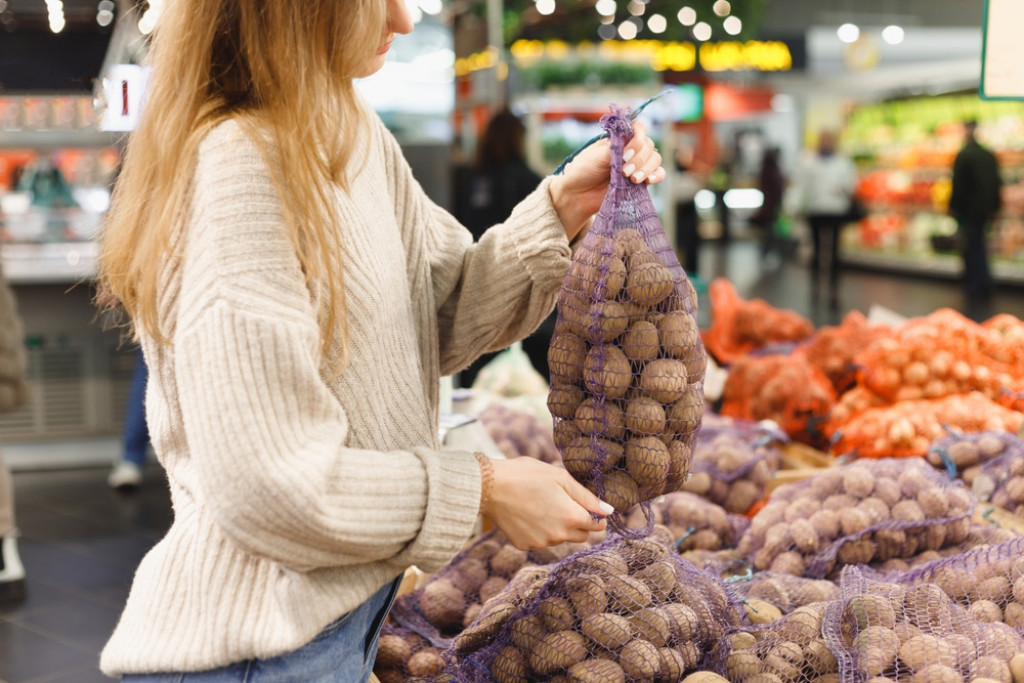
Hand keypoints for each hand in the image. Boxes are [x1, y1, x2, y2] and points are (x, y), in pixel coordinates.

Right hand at [482, 457, 611, 549]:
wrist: (490, 487)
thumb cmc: (526, 475)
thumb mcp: (560, 477)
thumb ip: (587, 497)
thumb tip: (608, 511)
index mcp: (571, 517)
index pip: (598, 525)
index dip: (595, 514)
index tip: (585, 504)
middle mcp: (558, 535)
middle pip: (581, 536)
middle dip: (578, 522)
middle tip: (562, 502)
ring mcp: (540, 543)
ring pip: (560, 538)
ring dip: (558, 526)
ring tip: (541, 504)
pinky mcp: (524, 545)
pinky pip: (540, 540)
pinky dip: (539, 530)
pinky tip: (527, 513)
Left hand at [549, 120, 664, 240]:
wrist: (577, 195)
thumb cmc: (582, 171)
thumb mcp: (596, 156)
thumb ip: (614, 148)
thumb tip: (630, 141)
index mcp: (619, 138)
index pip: (639, 129)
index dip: (637, 139)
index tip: (625, 153)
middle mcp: (630, 149)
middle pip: (649, 145)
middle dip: (639, 158)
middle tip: (624, 171)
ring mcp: (636, 165)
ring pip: (655, 159)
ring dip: (647, 168)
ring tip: (633, 179)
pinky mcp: (639, 181)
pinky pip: (658, 174)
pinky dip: (656, 175)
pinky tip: (648, 181)